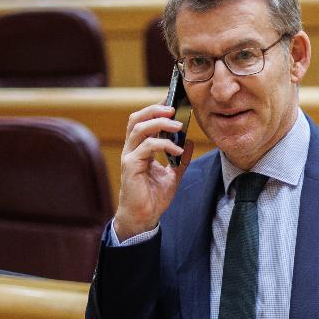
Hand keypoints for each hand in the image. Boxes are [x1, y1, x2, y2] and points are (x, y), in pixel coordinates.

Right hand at [112, 102, 193, 239]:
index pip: (144, 122)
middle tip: (173, 109)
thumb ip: (181, 159)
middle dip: (154, 110)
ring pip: (139, 129)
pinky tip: (177, 151)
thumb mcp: (173, 175)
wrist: (144, 217)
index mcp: (140, 149)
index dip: (155, 109)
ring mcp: (129, 157)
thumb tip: (189, 142)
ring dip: (160, 123)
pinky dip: (164, 145)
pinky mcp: (130, 166)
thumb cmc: (154, 197)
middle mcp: (132, 149)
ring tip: (178, 126)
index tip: (172, 101)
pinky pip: (146, 147)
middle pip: (136, 119)